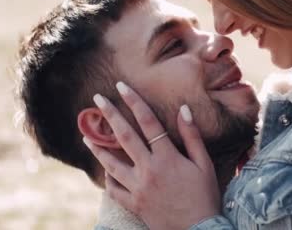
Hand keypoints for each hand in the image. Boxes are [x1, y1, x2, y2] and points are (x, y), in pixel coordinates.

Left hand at [83, 82, 220, 229]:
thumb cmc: (205, 195)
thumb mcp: (204, 164)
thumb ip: (192, 136)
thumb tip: (184, 110)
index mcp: (168, 157)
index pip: (148, 122)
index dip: (134, 102)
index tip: (121, 87)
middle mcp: (149, 170)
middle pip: (124, 137)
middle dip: (109, 115)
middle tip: (96, 99)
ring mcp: (138, 188)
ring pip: (111, 164)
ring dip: (98, 147)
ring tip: (86, 136)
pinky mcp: (133, 204)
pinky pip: (114, 190)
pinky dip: (107, 178)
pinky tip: (103, 170)